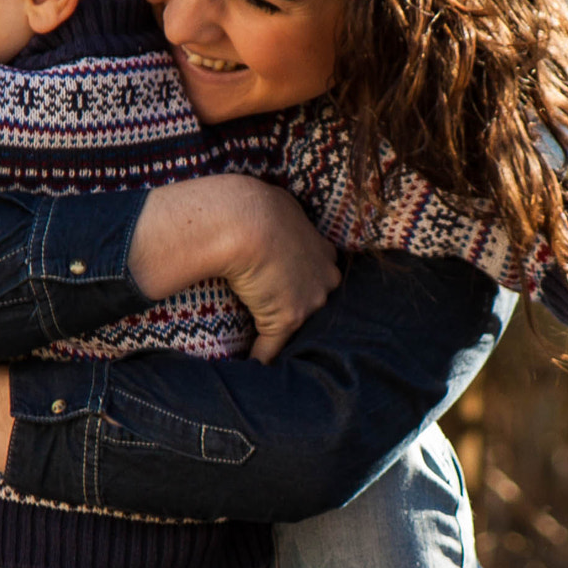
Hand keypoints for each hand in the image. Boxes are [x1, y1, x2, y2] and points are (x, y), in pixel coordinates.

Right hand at [131, 175, 340, 363]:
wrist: (243, 220)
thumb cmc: (251, 205)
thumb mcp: (275, 200)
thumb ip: (277, 211)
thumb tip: (256, 205)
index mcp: (321, 246)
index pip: (320, 271)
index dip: (305, 279)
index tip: (287, 284)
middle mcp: (324, 274)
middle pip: (319, 298)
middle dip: (304, 307)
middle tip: (275, 312)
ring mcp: (308, 299)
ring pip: (301, 324)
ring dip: (284, 335)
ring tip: (266, 345)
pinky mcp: (287, 319)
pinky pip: (272, 348)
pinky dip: (261, 359)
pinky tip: (250, 367)